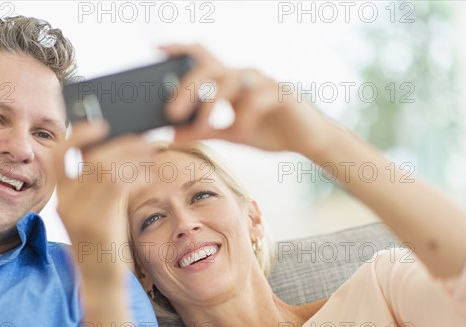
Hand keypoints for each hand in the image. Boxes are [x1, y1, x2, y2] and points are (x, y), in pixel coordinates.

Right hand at [53, 122, 153, 284]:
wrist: (101, 282)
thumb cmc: (104, 245)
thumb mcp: (94, 213)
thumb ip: (99, 187)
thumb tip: (121, 153)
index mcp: (62, 198)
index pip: (59, 155)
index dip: (80, 135)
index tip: (102, 125)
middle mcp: (65, 203)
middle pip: (92, 158)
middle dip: (123, 145)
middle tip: (145, 141)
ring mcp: (79, 214)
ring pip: (107, 167)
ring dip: (134, 157)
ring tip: (152, 155)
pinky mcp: (98, 223)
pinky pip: (119, 185)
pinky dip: (138, 174)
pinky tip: (150, 175)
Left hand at [162, 44, 338, 156]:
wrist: (308, 139)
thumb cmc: (269, 130)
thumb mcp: (232, 134)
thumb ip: (205, 132)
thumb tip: (174, 134)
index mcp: (230, 82)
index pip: (202, 58)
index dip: (180, 49)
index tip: (157, 49)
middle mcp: (244, 76)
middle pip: (209, 69)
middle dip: (186, 88)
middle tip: (171, 112)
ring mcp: (263, 82)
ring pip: (230, 81)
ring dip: (211, 104)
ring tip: (200, 125)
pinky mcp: (281, 93)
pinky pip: (256, 99)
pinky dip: (243, 117)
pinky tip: (240, 131)